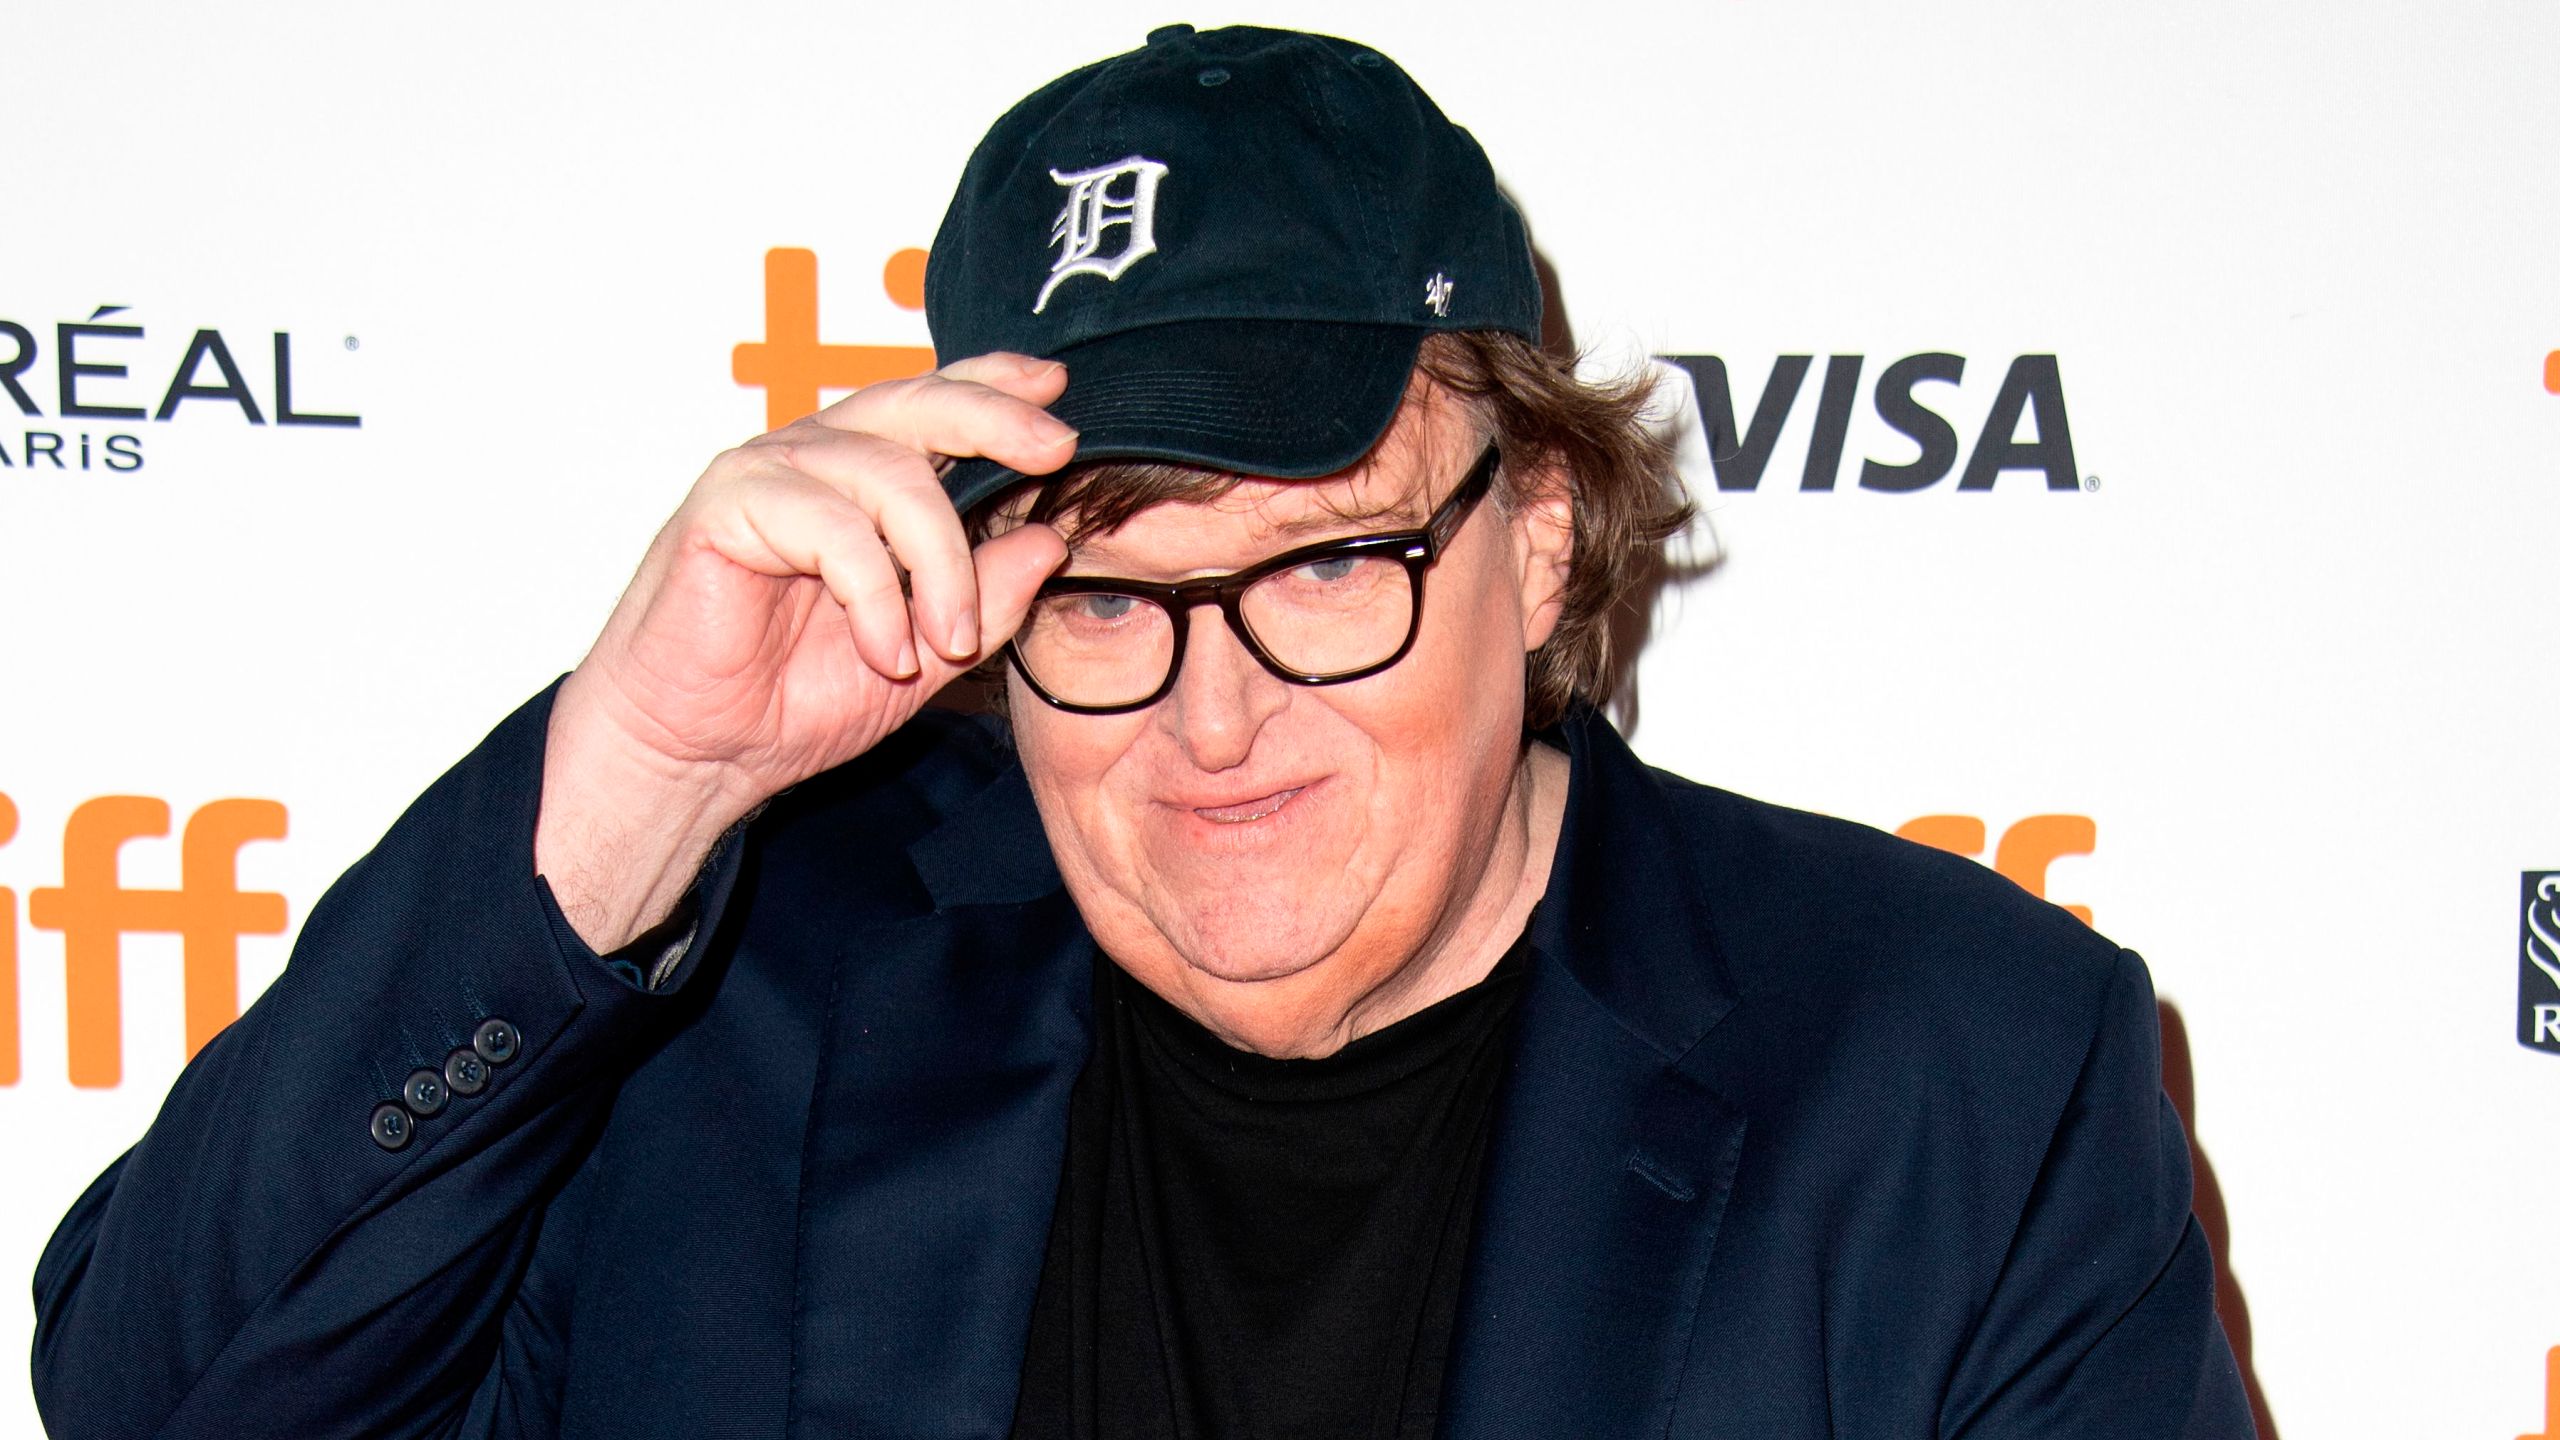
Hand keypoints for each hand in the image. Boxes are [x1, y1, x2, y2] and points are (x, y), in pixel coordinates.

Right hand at [536, 353, 1075, 949]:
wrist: (702, 751)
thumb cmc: (796, 697)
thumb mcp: (925, 652)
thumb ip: (985, 598)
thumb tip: (1049, 540)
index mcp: (862, 477)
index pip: (933, 404)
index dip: (993, 386)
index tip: (1057, 392)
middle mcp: (816, 459)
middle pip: (916, 404)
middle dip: (993, 420)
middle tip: (1052, 452)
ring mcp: (767, 474)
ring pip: (888, 476)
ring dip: (939, 565)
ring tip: (946, 641)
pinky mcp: (725, 506)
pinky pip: (830, 525)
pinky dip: (875, 592)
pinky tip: (886, 648)